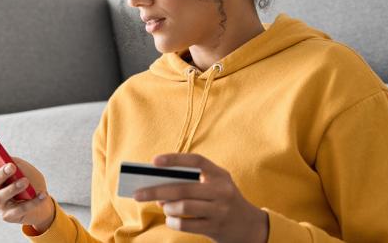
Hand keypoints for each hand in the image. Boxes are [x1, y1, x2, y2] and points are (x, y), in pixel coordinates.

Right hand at [0, 142, 55, 231]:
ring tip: (26, 182)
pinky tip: (42, 194)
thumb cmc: (31, 182)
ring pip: (0, 196)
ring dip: (13, 188)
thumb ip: (17, 164)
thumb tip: (10, 163)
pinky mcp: (8, 216)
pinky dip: (32, 202)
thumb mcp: (25, 169)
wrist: (42, 203)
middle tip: (11, 167)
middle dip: (0, 174)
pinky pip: (19, 209)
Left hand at [133, 153, 267, 242]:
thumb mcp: (214, 186)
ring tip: (164, 207)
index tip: (154, 162)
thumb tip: (158, 186)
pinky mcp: (215, 227)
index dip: (175, 159)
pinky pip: (186, 224)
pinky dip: (173, 222)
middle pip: (183, 188)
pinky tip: (171, 219)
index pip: (196, 161)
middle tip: (137, 194)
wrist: (249, 227)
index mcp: (220, 175)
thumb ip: (190, 183)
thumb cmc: (222, 201)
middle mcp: (222, 191)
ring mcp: (220, 210)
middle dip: (156, 190)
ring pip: (183, 206)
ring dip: (167, 207)